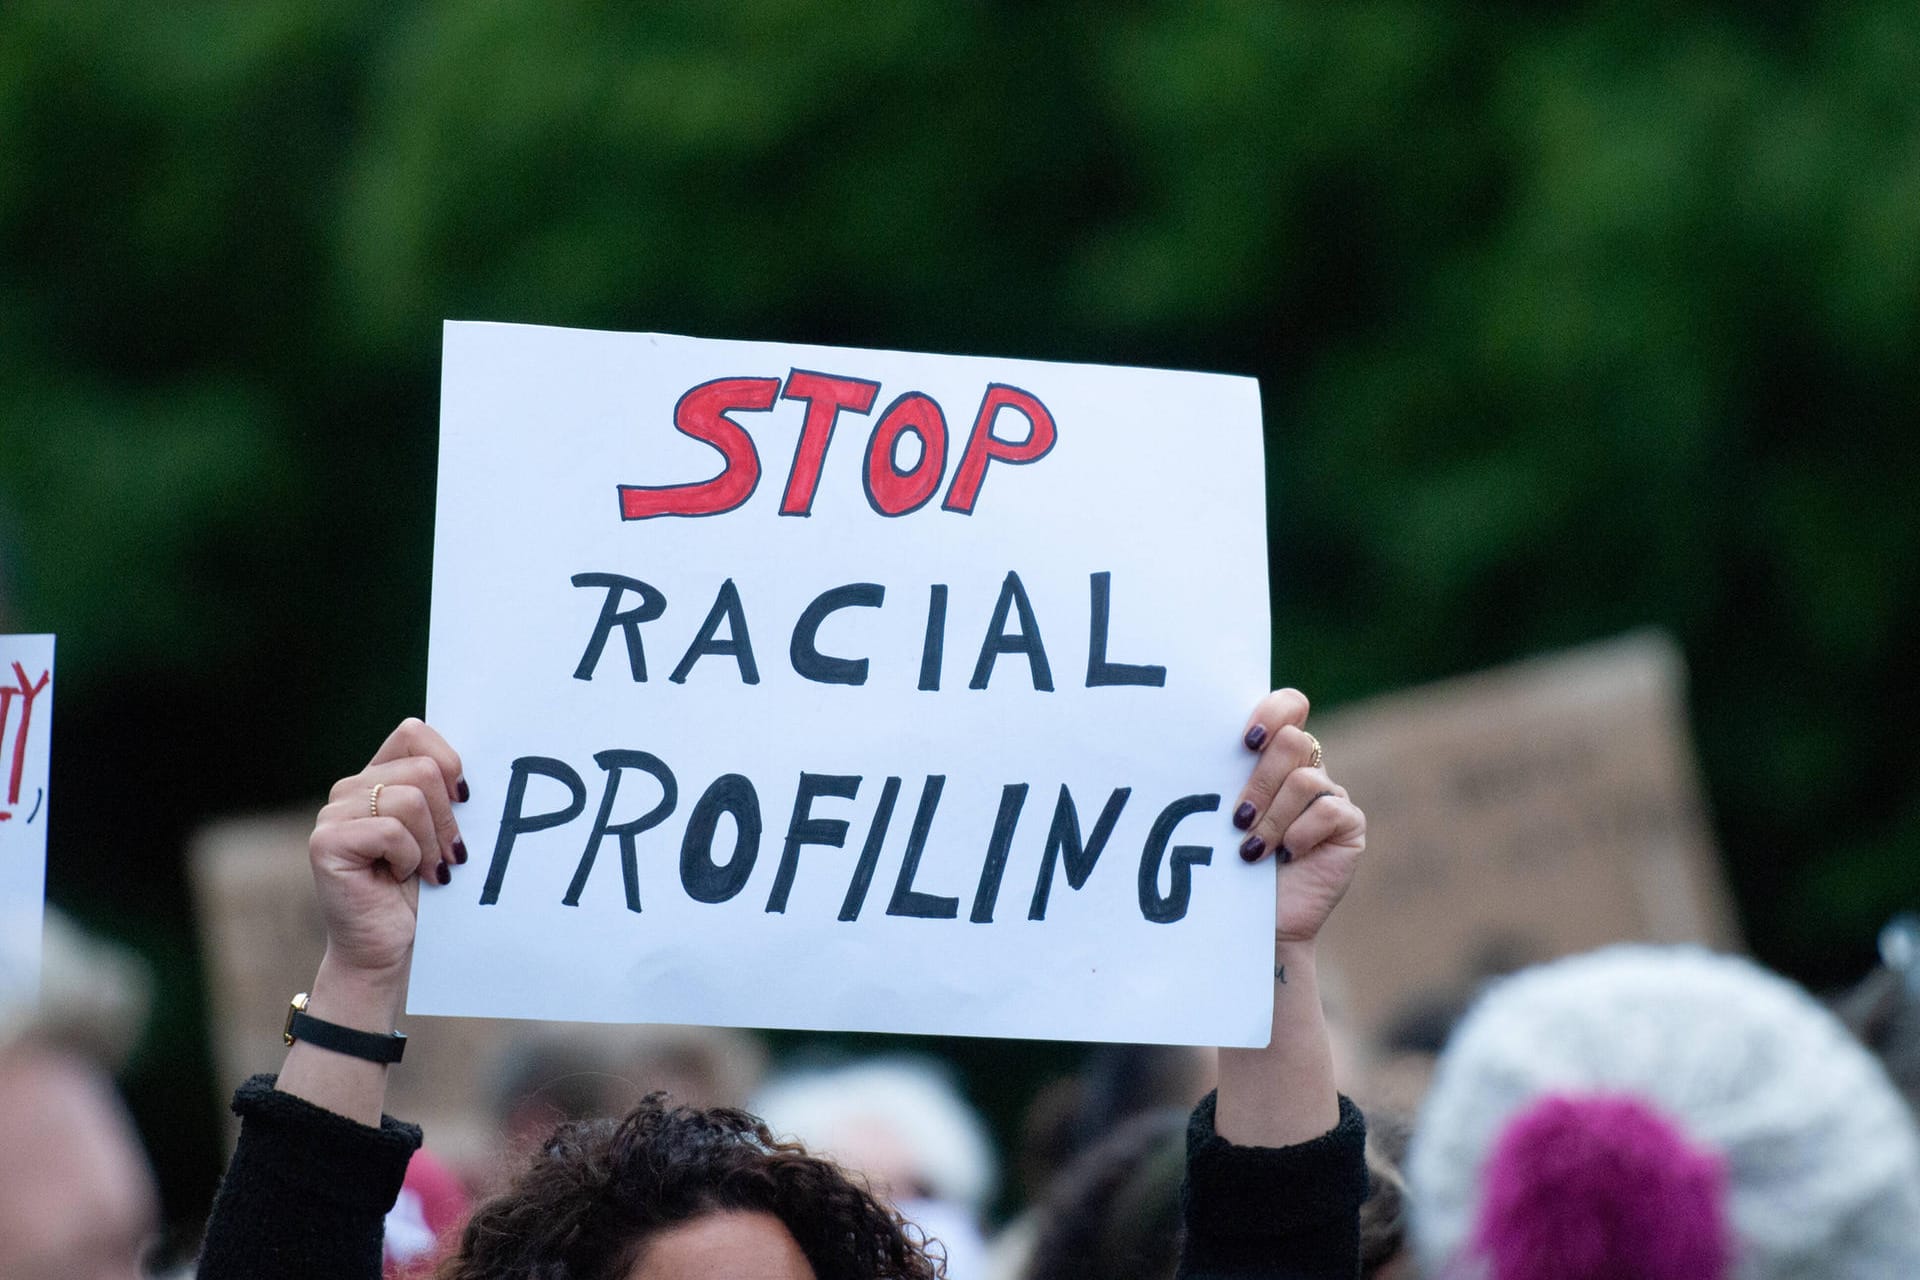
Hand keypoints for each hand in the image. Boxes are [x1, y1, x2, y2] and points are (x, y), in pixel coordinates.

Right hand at [309, 718, 467, 984]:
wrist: (391, 947)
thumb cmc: (424, 890)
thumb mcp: (443, 831)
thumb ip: (447, 792)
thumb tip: (483, 762)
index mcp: (379, 777)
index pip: (414, 733)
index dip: (449, 762)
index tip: (466, 799)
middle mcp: (351, 788)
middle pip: (423, 769)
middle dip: (448, 818)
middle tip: (449, 854)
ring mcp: (333, 813)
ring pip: (410, 800)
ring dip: (431, 843)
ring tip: (426, 870)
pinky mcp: (325, 842)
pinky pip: (390, 831)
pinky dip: (409, 858)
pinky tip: (399, 878)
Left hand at [1232, 689, 1365, 944]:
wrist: (1254, 922)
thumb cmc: (1228, 866)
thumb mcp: (1220, 815)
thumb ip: (1224, 777)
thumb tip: (1198, 744)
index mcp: (1272, 755)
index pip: (1289, 706)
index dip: (1273, 711)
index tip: (1245, 741)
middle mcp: (1305, 768)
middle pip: (1293, 741)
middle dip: (1260, 781)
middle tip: (1237, 818)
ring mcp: (1330, 796)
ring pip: (1305, 779)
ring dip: (1272, 818)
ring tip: (1251, 850)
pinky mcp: (1349, 825)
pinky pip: (1328, 810)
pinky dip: (1300, 833)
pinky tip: (1286, 855)